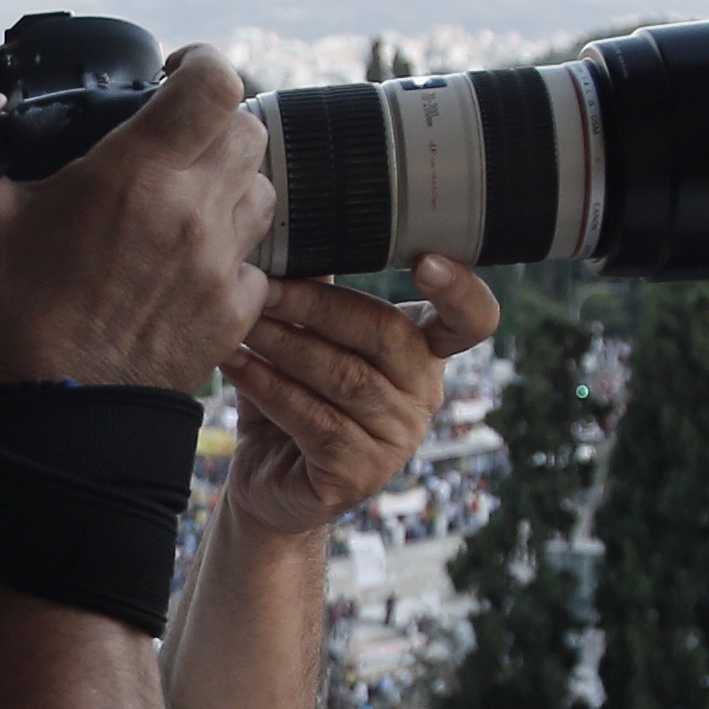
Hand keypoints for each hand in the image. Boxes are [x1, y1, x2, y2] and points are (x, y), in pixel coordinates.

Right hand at [0, 48, 273, 393]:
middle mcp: (195, 210)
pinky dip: (232, 251)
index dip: (199, 64)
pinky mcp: (234, 314)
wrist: (54, 420)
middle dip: (214, 124)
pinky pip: (256, 260)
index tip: (172, 74)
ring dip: (231, 184)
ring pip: (261, 192)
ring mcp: (221, 264)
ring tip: (187, 202)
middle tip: (174, 141)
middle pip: (249, 131)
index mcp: (138, 172)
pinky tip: (189, 264)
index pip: (215, 83)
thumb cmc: (12, 316)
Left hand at [216, 253, 497, 536]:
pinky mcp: (359, 474)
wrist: (269, 482)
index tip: (426, 262)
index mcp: (424, 351)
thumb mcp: (306, 337)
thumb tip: (300, 226)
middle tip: (264, 285)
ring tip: (241, 320)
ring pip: (344, 377)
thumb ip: (315, 287)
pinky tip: (236, 362)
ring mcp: (397, 440)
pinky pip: (313, 419)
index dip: (460, 291)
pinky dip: (268, 387)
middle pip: (385, 335)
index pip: (471, 320)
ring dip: (285, 343)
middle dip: (318, 305)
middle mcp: (424, 395)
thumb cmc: (291, 397)